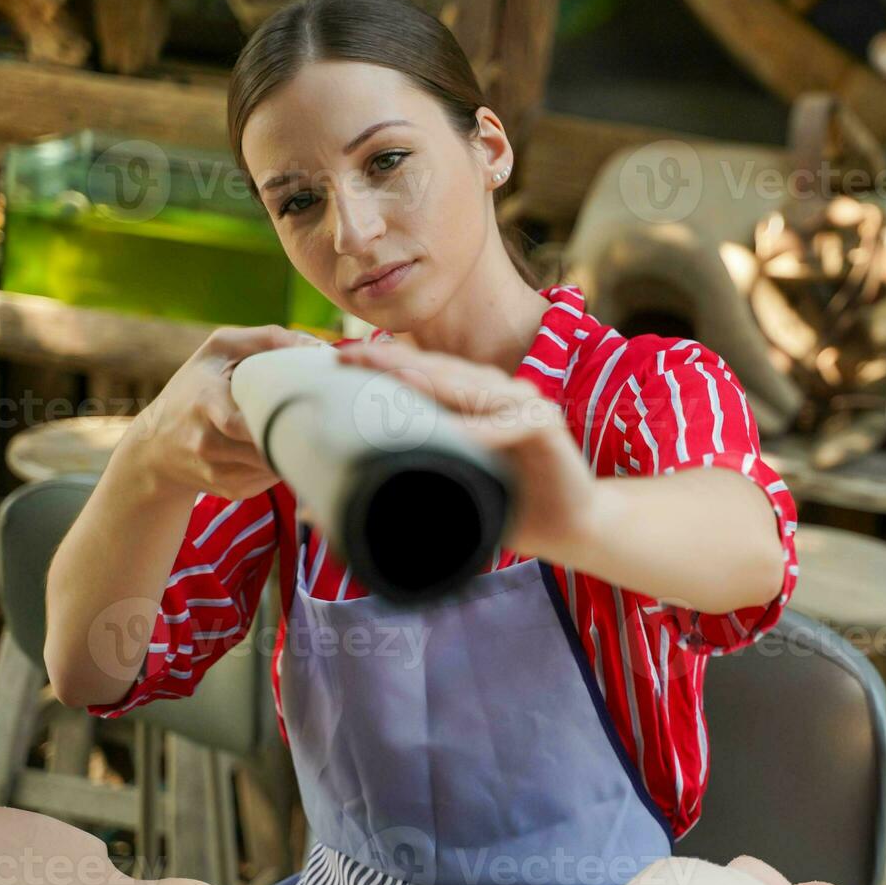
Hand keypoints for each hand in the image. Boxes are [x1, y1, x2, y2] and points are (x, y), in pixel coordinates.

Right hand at [124, 325, 317, 500]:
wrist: (154, 447)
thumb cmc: (195, 387)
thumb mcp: (219, 351)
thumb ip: (267, 338)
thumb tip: (318, 347)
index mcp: (206, 403)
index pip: (242, 421)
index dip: (280, 415)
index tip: (312, 401)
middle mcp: (207, 442)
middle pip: (268, 446)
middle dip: (297, 434)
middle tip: (323, 418)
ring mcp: (219, 471)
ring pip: (276, 464)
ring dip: (295, 448)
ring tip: (305, 428)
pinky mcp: (231, 490)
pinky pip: (272, 479)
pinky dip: (283, 463)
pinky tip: (280, 447)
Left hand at [335, 340, 598, 561]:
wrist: (573, 527)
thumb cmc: (509, 509)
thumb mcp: (442, 501)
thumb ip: (388, 499)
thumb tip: (312, 514)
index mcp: (469, 404)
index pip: (418, 376)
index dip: (379, 365)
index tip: (334, 361)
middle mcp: (494, 396)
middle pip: (440, 371)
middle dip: (394, 363)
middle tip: (350, 358)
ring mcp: (522, 406)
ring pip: (474, 387)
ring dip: (436, 381)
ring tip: (395, 378)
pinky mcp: (547, 428)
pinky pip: (512, 425)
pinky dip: (487, 430)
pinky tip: (461, 432)